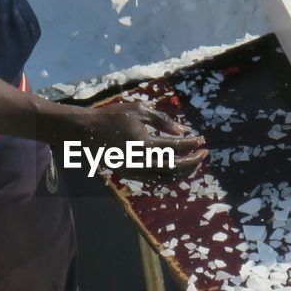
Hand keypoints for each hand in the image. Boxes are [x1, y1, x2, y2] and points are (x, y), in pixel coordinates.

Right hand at [73, 101, 207, 179]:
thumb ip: (162, 120)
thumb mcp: (139, 110)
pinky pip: (155, 180)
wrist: (87, 131)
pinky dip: (169, 176)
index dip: (191, 144)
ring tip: (194, 162)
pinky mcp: (130, 175)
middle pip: (175, 166)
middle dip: (193, 161)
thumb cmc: (113, 116)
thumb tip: (183, 131)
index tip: (202, 140)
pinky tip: (176, 169)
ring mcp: (135, 171)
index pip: (175, 146)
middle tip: (204, 153)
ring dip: (183, 171)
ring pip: (166, 177)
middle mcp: (141, 161)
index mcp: (144, 143)